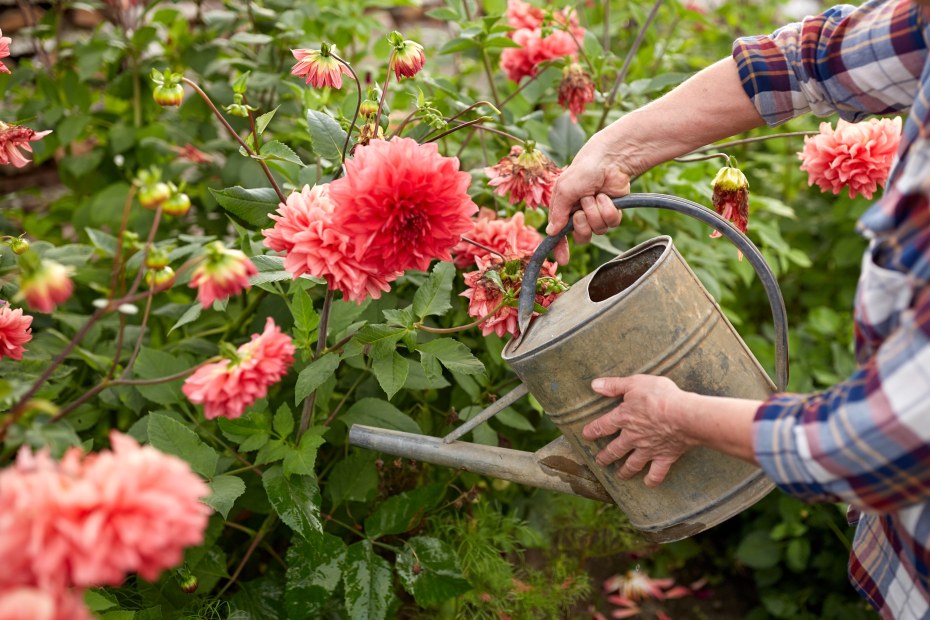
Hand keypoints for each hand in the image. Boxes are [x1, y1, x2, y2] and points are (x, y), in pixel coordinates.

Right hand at [546, 135, 631, 263]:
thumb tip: (551, 232)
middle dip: (582, 224)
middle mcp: (579, 214)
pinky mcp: (612, 212)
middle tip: (582, 208)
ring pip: (598, 230)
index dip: (560, 248)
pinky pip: (611, 223)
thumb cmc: (583, 170)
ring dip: (596, 212)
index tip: (562, 260)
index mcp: (564, 209)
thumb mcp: (564, 190)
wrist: (609, 160)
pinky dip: (609, 210)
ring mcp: (596, 214)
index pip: (560, 235)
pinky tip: (607, 197)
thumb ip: (557, 213)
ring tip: (596, 196)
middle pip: (581, 237)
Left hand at [581, 375, 695, 486]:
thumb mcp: (635, 383)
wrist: (683, 416)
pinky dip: (652, 480)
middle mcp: (632, 437)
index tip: (586, 435)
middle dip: (605, 456)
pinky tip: (648, 483)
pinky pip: (656, 473)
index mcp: (623, 418)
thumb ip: (614, 385)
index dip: (592, 431)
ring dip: (624, 471)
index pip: (602, 426)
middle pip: (615, 450)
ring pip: (632, 464)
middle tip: (599, 461)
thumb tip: (594, 385)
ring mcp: (648, 450)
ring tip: (619, 475)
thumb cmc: (660, 396)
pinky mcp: (664, 457)